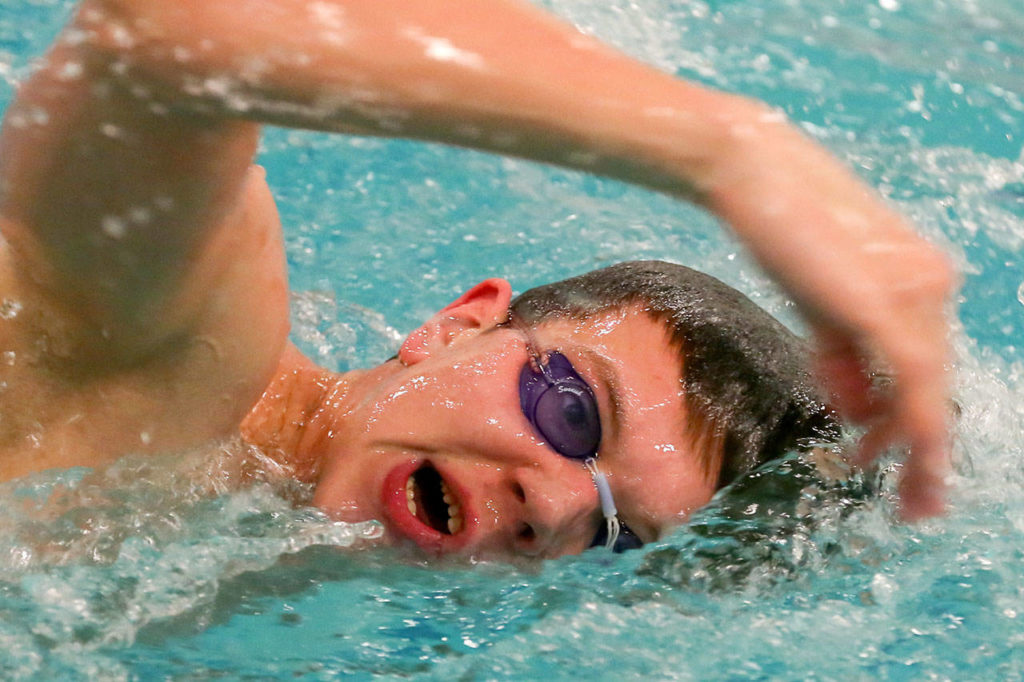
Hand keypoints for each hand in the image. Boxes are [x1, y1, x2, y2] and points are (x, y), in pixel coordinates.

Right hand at [705, 113, 955, 519]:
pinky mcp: (885, 306)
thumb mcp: (817, 298)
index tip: (892, 457)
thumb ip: (842, 350)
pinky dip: (917, 431)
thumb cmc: (777, 222)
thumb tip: (856, 405)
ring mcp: (911, 294)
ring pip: (929, 392)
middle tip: (920, 503)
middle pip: (932, 381)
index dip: (913, 418)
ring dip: (920, 453)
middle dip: (925, 449)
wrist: (753, 171)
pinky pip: (913, 383)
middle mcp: (929, 285)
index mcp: (917, 277)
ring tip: (912, 500)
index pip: (921, 361)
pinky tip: (913, 467)